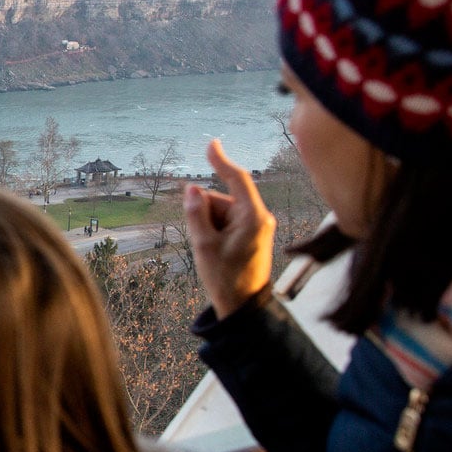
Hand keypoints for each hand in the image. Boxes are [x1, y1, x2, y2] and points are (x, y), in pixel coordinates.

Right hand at [183, 139, 275, 319]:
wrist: (243, 307)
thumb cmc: (226, 278)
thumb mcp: (204, 245)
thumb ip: (196, 213)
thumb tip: (192, 189)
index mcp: (253, 217)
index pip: (237, 179)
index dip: (221, 161)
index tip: (211, 144)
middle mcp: (259, 217)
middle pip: (222, 199)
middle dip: (205, 213)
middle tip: (203, 242)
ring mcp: (257, 226)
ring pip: (222, 211)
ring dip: (209, 225)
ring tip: (211, 251)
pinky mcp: (253, 234)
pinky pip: (228, 222)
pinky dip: (216, 230)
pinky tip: (216, 250)